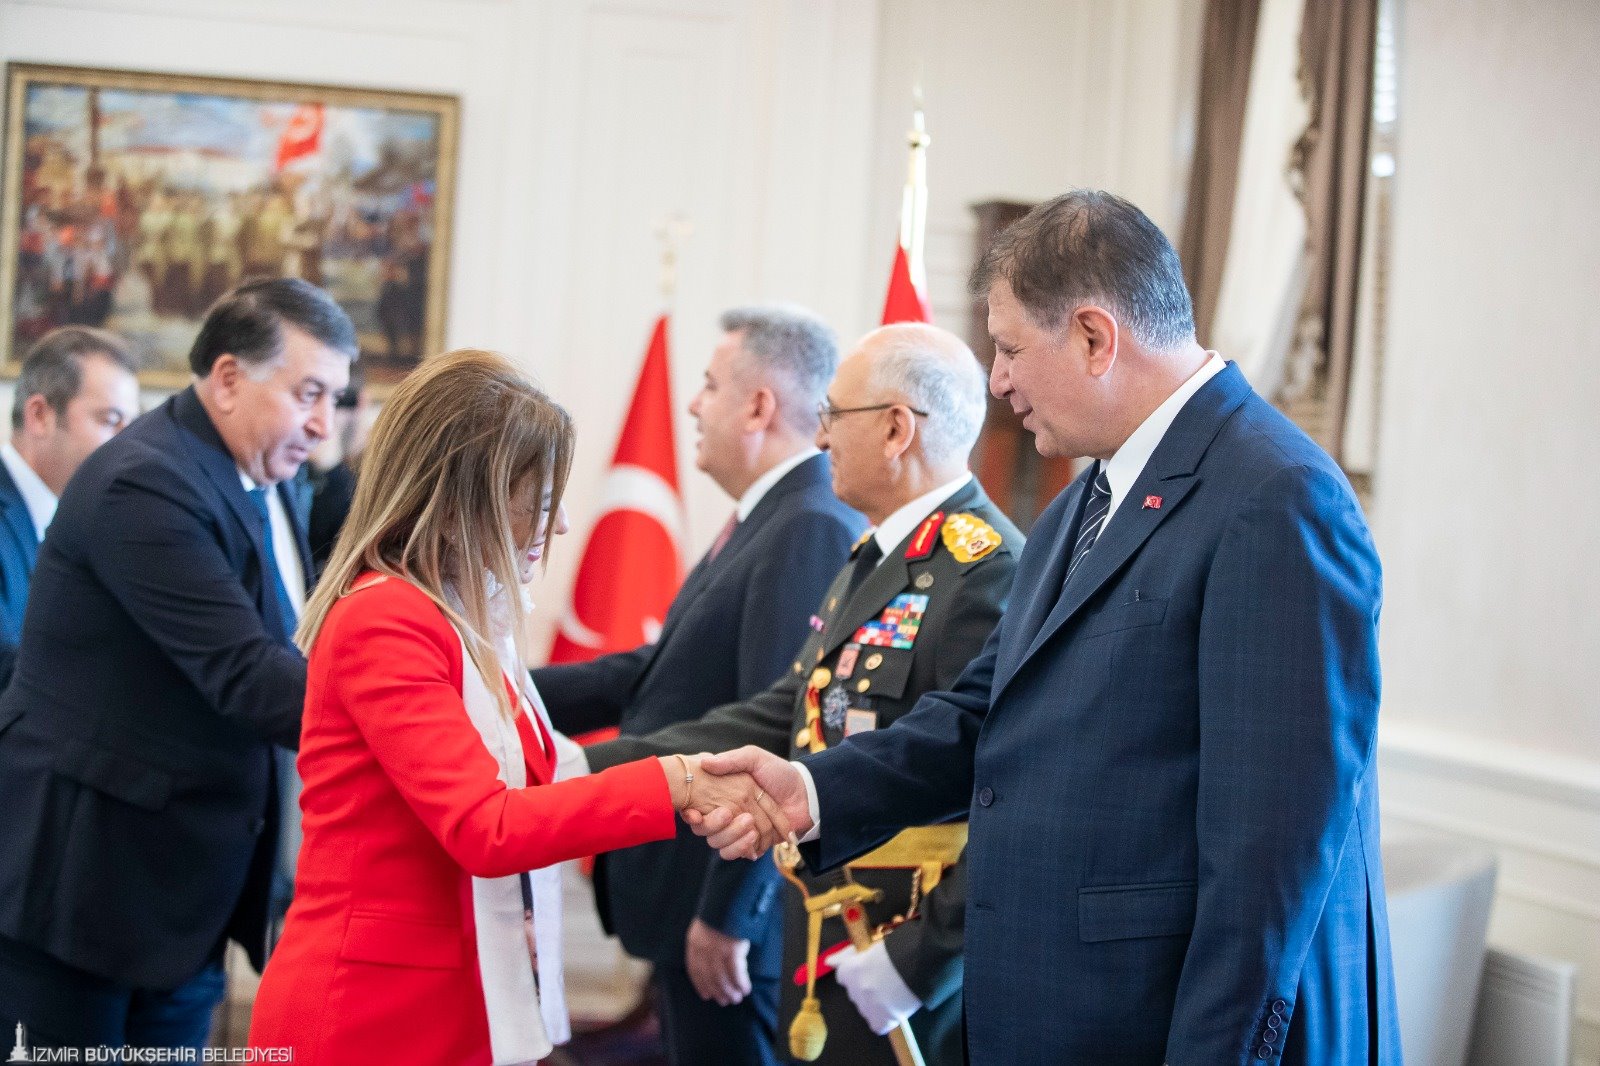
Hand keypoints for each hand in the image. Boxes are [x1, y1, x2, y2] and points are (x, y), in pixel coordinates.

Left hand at [684, 918, 751, 1005]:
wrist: (730, 899)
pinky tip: (745, 988)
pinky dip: (741, 983)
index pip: (695, 969)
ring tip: (736, 998)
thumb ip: (705, 942)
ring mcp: (718, 950)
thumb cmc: (721, 912)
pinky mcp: (732, 950)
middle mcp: (703, 949)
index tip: (706, 995)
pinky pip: (737, 973)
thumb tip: (712, 961)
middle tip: (725, 1001)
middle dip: (718, 991)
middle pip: (709, 977)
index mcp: (694, 942)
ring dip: (730, 991)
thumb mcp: (705, 925)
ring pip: (722, 978)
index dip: (700, 984)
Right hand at [685, 746, 812, 859]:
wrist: (807, 794)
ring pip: (720, 844)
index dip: (693, 815)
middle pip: (706, 830)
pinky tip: (753, 843)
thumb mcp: (755, 758)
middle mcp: (728, 813)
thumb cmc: (780, 773)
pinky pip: (737, 853)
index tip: (693, 815)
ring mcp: (740, 829)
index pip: (698, 809)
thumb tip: (704, 762)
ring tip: (750, 826)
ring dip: (732, 838)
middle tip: (729, 814)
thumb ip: (731, 760)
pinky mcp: (753, 843)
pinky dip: (743, 849)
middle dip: (715, 826)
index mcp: (723, 795)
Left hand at [832, 939, 920, 1035]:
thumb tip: (828, 961)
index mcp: (849, 971)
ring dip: (876, 1003)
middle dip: (867, 987)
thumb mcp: (870, 946)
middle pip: (856, 992)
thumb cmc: (895, 950)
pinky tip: (897, 1009)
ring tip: (895, 992)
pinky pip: (879, 1025)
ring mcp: (866, 1008)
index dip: (855, 972)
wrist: (914, 966)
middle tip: (885, 980)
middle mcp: (854, 991)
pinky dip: (886, 1020)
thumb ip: (848, 956)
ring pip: (867, 1008)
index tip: (866, 970)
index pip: (843, 975)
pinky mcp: (880, 1021)